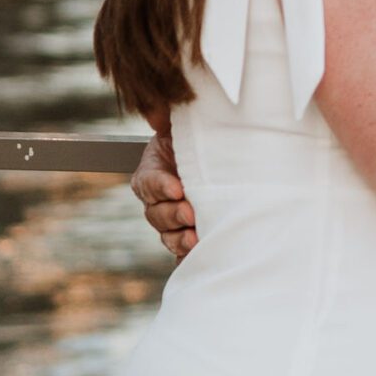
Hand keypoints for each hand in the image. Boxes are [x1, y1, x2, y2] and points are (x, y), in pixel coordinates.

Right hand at [132, 123, 195, 260]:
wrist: (226, 159)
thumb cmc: (205, 140)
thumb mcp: (187, 126)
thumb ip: (169, 121)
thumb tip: (159, 117)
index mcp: (152, 172)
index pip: (149, 182)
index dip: (161, 186)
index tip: (177, 188)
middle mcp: (159, 199)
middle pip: (156, 214)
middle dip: (172, 215)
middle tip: (190, 214)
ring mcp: (173, 221)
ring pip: (168, 236)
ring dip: (180, 240)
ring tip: (196, 239)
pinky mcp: (188, 236)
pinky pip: (183, 253)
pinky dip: (189, 258)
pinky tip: (200, 258)